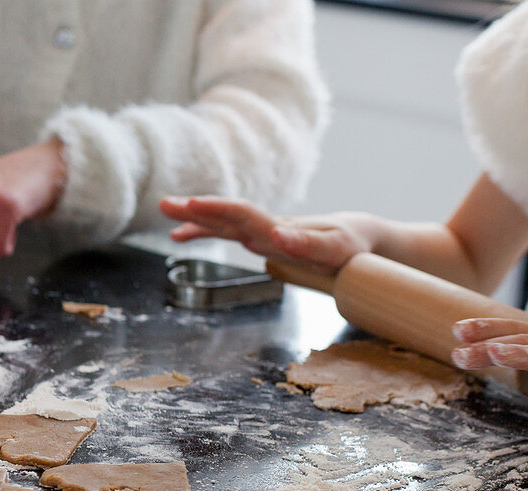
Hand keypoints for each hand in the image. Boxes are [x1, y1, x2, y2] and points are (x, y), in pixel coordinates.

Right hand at [159, 196, 380, 274]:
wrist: (362, 238)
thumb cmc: (353, 245)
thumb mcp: (337, 249)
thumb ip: (307, 243)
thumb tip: (275, 235)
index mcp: (282, 227)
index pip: (245, 215)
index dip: (218, 210)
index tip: (194, 206)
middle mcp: (267, 227)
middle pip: (227, 214)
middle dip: (197, 210)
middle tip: (166, 204)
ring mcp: (262, 232)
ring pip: (222, 222)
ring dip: (194, 218)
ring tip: (166, 213)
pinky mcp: (261, 239)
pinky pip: (226, 233)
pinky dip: (203, 233)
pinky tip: (180, 238)